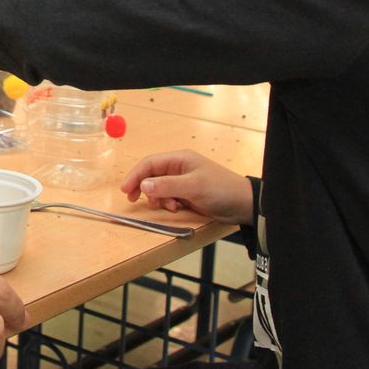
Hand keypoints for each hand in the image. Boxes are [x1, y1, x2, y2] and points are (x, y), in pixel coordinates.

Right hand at [119, 149, 253, 223]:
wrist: (243, 205)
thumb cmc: (220, 189)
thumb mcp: (193, 187)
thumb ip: (167, 186)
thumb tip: (143, 186)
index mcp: (180, 159)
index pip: (150, 163)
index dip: (135, 175)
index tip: (126, 190)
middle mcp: (179, 168)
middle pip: (152, 176)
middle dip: (144, 188)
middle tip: (134, 200)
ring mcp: (183, 182)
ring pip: (159, 189)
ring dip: (158, 198)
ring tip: (168, 206)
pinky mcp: (187, 195)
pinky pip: (169, 197)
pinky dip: (168, 204)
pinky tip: (176, 209)